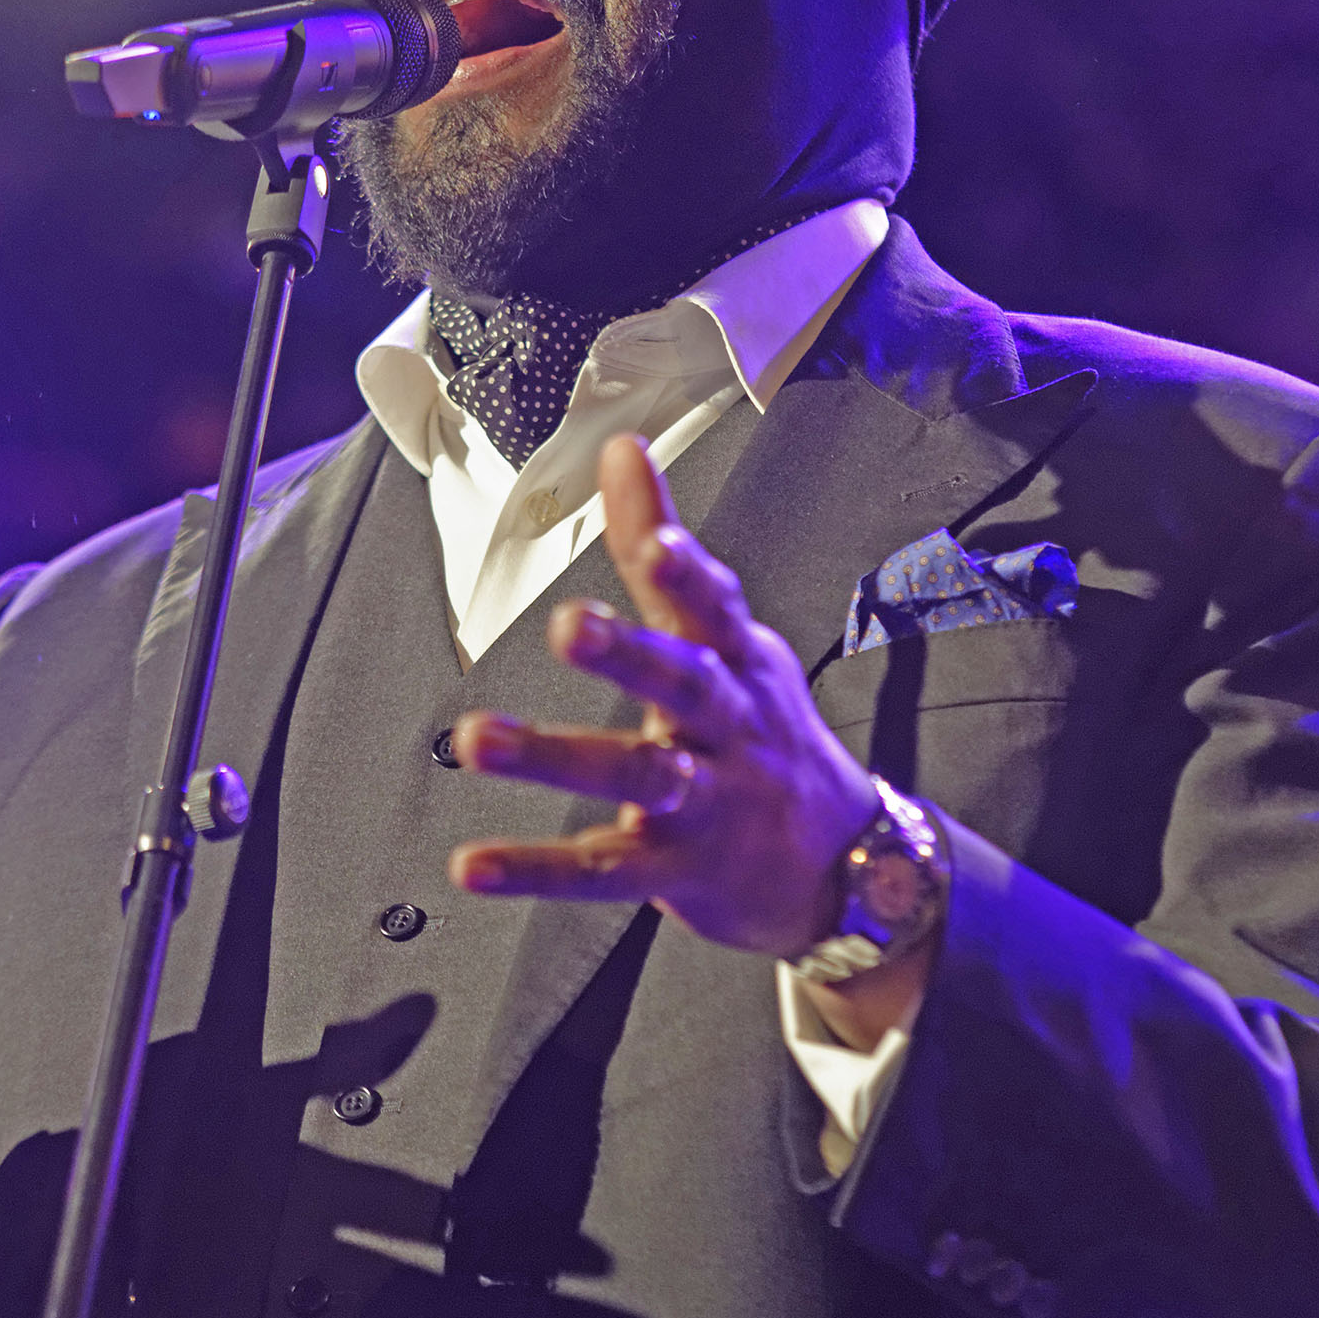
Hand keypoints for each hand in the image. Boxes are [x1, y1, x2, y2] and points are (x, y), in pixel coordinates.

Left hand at [446, 435, 884, 962]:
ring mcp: (705, 801)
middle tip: (571, 625)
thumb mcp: (730, 637)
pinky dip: (534, 868)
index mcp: (738, 662)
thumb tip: (622, 448)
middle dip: (630, 654)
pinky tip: (472, 863)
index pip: (716, 607)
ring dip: (555, 755)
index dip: (688, 574)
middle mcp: (728, 727)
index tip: (659, 543)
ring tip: (477, 736)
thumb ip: (663, 550)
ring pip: (636, 774)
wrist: (846, 865)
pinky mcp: (674, 870)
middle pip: (685, 684)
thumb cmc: (767, 732)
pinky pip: (600, 869)